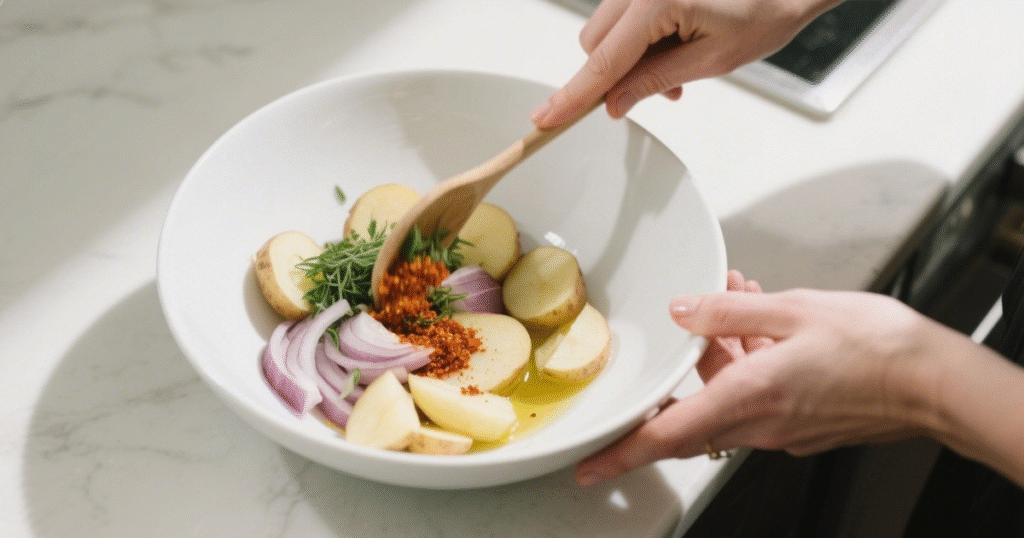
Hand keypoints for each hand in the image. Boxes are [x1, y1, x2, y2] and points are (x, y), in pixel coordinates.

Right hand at [532, 0, 841, 126]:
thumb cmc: (764, 11)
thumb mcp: (711, 60)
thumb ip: (654, 82)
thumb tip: (614, 103)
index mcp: (657, 1)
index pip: (603, 61)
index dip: (574, 96)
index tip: (546, 118)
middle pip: (595, 44)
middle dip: (614, 76)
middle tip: (664, 92)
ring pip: (606, 33)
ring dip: (630, 60)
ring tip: (678, 68)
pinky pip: (623, 20)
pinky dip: (640, 42)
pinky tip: (674, 48)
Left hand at [576, 271, 954, 485]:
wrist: (935, 380)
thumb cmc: (876, 348)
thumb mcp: (792, 310)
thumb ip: (726, 312)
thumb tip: (683, 311)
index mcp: (748, 398)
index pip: (665, 436)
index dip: (620, 452)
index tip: (589, 465)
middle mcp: (760, 424)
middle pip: (694, 406)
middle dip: (685, 363)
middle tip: (691, 324)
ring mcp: (782, 429)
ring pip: (727, 394)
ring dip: (723, 351)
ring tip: (740, 300)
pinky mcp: (801, 424)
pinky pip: (756, 395)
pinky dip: (749, 361)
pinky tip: (763, 323)